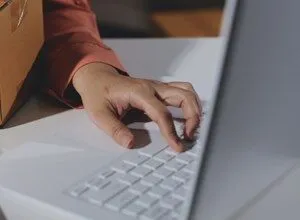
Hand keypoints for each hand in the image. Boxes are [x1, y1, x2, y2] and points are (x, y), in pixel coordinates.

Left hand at [72, 63, 201, 151]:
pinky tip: (187, 117)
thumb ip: (115, 129)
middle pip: (183, 96)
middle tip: (189, 136)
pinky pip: (181, 92)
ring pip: (186, 91)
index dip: (171, 131)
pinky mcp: (159, 89)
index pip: (162, 113)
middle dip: (193, 117)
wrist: (97, 77)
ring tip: (192, 128)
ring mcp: (157, 86)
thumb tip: (131, 144)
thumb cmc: (98, 93)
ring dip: (195, 108)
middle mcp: (152, 87)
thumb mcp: (99, 114)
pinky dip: (190, 103)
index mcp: (139, 92)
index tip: (177, 146)